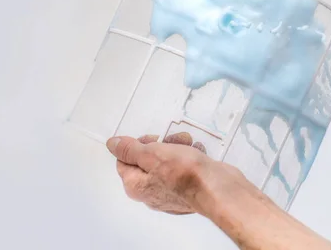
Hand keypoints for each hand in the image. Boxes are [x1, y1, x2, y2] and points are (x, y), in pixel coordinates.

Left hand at [107, 132, 330, 248]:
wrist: (218, 188)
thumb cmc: (185, 173)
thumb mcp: (152, 154)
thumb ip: (130, 149)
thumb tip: (112, 144)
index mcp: (136, 185)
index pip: (125, 159)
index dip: (138, 144)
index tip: (153, 139)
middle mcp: (151, 191)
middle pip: (148, 158)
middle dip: (162, 144)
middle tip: (173, 140)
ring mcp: (171, 190)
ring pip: (168, 159)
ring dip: (179, 147)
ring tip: (190, 145)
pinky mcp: (189, 187)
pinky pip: (185, 165)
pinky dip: (191, 156)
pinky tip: (199, 154)